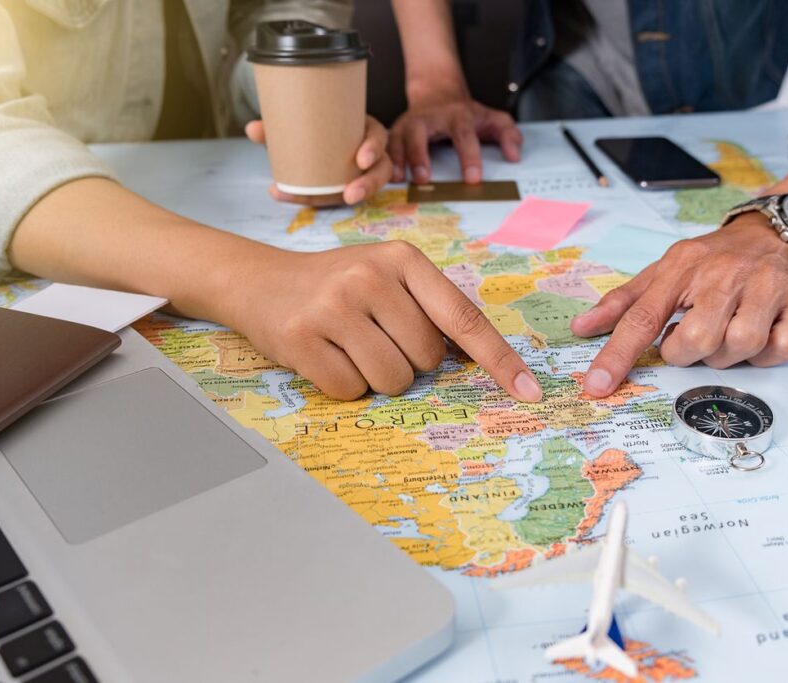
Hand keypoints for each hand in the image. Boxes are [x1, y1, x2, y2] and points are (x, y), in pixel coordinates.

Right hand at [226, 241, 543, 401]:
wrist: (258, 280)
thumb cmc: (335, 284)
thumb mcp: (387, 277)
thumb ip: (430, 309)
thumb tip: (479, 359)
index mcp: (403, 259)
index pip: (463, 317)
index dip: (499, 359)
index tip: (529, 390)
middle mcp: (370, 276)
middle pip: (427, 359)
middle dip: (408, 361)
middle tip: (373, 337)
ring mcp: (334, 306)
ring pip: (392, 380)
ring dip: (377, 377)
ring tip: (349, 346)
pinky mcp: (302, 338)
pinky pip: (351, 390)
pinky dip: (344, 385)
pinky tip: (325, 355)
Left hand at [245, 116, 391, 205]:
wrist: (311, 132)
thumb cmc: (315, 123)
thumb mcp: (302, 119)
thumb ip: (279, 124)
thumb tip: (252, 129)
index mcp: (365, 130)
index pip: (378, 138)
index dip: (373, 149)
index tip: (362, 160)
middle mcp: (370, 153)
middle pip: (379, 171)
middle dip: (366, 185)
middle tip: (349, 196)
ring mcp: (360, 174)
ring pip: (361, 190)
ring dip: (340, 200)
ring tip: (316, 206)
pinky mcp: (345, 187)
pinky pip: (333, 197)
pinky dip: (305, 198)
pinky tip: (282, 194)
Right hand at [388, 93, 522, 183]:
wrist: (438, 92)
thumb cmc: (466, 113)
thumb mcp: (492, 119)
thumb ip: (508, 135)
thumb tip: (514, 156)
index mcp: (458, 116)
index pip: (464, 136)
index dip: (469, 158)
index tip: (472, 179)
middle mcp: (431, 117)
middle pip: (422, 133)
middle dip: (420, 155)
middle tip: (424, 179)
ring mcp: (411, 122)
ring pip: (399, 136)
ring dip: (397, 157)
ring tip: (398, 178)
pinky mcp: (397, 128)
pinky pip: (388, 142)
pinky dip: (386, 157)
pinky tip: (388, 175)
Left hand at [571, 214, 787, 396]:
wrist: (782, 229)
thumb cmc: (716, 257)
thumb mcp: (665, 270)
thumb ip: (623, 302)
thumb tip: (580, 328)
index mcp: (682, 268)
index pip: (641, 318)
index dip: (617, 356)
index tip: (597, 387)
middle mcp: (724, 275)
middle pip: (696, 341)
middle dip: (687, 352)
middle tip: (692, 338)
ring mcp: (766, 288)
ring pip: (739, 347)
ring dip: (727, 355)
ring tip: (726, 333)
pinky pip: (779, 350)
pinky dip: (765, 354)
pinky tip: (759, 335)